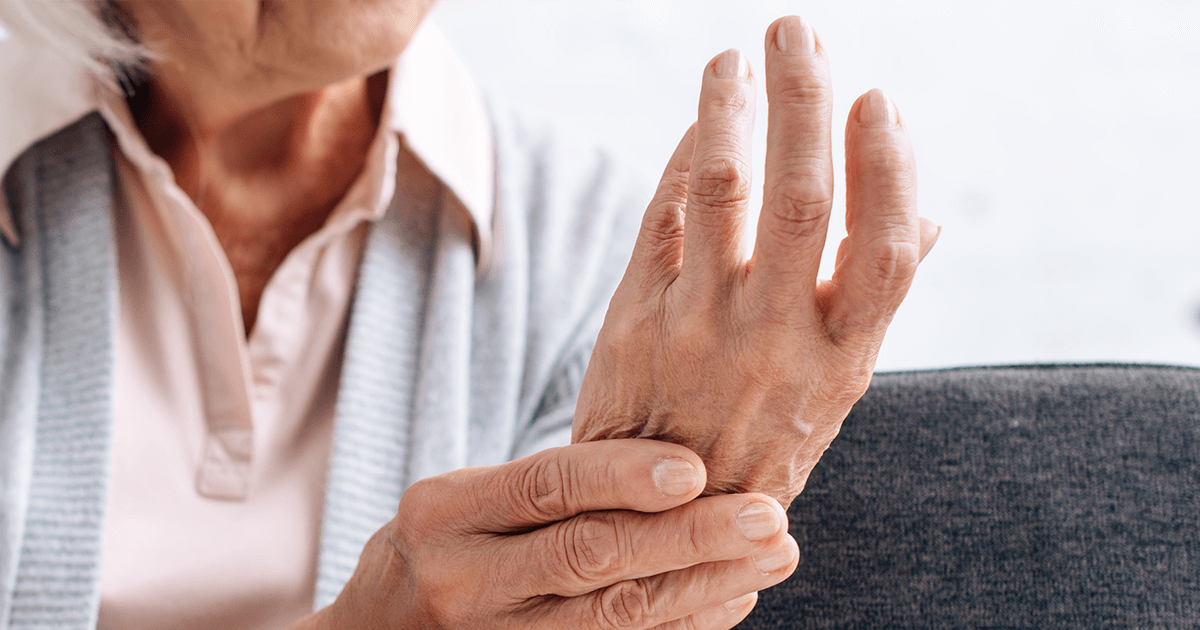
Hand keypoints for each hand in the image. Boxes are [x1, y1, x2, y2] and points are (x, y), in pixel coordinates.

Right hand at [292, 439, 797, 628]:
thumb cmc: (439, 550)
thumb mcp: (462, 502)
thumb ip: (544, 485)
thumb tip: (676, 462)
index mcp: (443, 514)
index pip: (544, 487)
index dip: (623, 476)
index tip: (697, 468)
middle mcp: (463, 580)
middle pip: (589, 555)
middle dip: (688, 536)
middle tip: (768, 516)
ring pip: (611, 615)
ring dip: (703, 584)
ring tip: (773, 555)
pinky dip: (680, 627)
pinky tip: (730, 599)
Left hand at [572, 16, 937, 505]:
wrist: (661, 517)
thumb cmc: (761, 441)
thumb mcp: (837, 393)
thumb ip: (874, 304)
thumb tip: (934, 217)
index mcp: (843, 360)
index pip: (886, 246)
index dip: (889, 164)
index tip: (880, 100)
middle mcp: (776, 342)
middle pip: (805, 196)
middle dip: (806, 98)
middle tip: (801, 30)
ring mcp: (700, 330)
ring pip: (721, 188)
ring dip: (730, 106)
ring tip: (736, 56)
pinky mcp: (637, 320)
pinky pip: (662, 216)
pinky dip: (681, 156)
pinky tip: (697, 119)